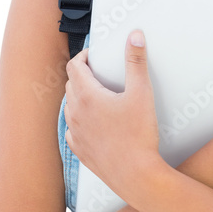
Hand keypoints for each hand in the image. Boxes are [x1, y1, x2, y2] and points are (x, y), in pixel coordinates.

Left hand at [64, 29, 162, 195]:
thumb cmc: (139, 135)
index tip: (95, 55)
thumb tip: (135, 36)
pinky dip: (79, 121)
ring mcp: (75, 133)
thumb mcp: (142, 93)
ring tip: (98, 97)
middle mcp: (75, 113)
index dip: (84, 57)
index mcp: (87, 96)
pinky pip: (72, 130)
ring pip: (70, 107)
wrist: (136, 175)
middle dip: (83, 75)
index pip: (75, 66)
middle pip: (71, 85)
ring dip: (80, 98)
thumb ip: (136, 62)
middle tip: (100, 73)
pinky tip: (93, 123)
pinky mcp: (80, 150)